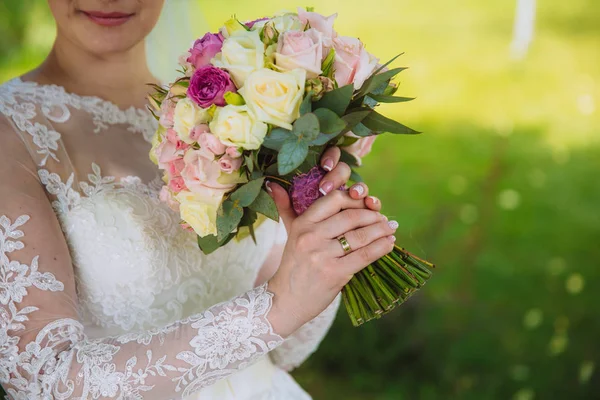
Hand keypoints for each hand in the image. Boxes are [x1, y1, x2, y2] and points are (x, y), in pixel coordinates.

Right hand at [265, 150, 397, 336]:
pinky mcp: (335, 273)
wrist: (286, 300)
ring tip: (391, 227)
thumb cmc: (293, 265)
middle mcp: (311, 236)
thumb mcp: (289, 234)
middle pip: (351, 217)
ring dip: (381, 230)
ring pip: (360, 236)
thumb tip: (274, 184)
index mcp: (302, 223)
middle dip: (372, 215)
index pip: (334, 200)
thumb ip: (285, 207)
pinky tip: (390, 244)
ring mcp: (323, 255)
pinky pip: (364, 256)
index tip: (365, 203)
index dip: (354, 199)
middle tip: (384, 217)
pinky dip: (381, 248)